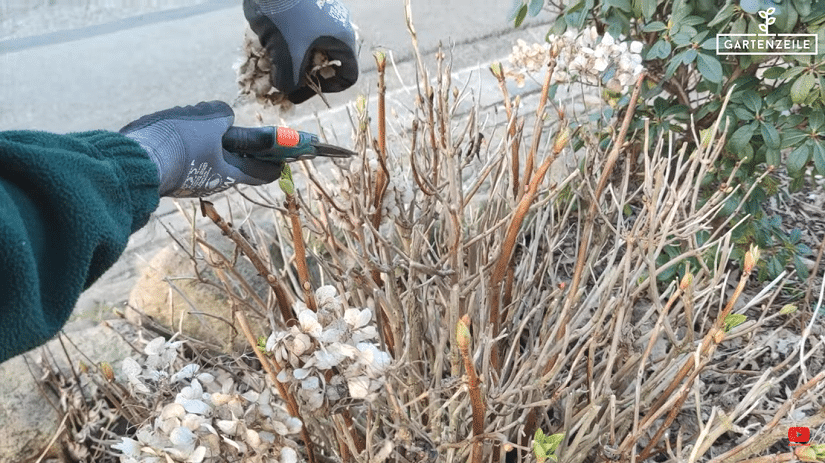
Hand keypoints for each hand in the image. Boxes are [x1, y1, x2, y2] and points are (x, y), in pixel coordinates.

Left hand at [120, 101, 282, 196]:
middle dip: (209, 141)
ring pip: (183, 130)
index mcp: (213, 115)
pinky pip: (161, 135)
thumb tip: (278, 171)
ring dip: (185, 146)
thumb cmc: (190, 166)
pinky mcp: (144, 125)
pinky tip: (160, 166)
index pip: (228, 117)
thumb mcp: (225, 173)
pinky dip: (164, 148)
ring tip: (179, 170)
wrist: (141, 164)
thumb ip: (252, 171)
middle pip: (205, 123)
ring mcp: (164, 115)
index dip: (231, 136)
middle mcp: (190, 109)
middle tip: (205, 166)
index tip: (227, 153)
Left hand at [244, 0, 357, 103]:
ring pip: (313, 46)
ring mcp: (324, 13)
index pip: (347, 75)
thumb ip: (288, 80)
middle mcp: (338, 26)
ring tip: (274, 59)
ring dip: (295, 58)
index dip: (327, 89)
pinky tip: (270, 41)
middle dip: (305, 73)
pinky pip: (302, 31)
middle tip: (286, 78)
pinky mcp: (307, 6)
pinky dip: (289, 42)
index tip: (304, 89)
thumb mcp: (286, 55)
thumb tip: (287, 89)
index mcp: (342, 39)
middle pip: (328, 62)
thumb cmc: (286, 16)